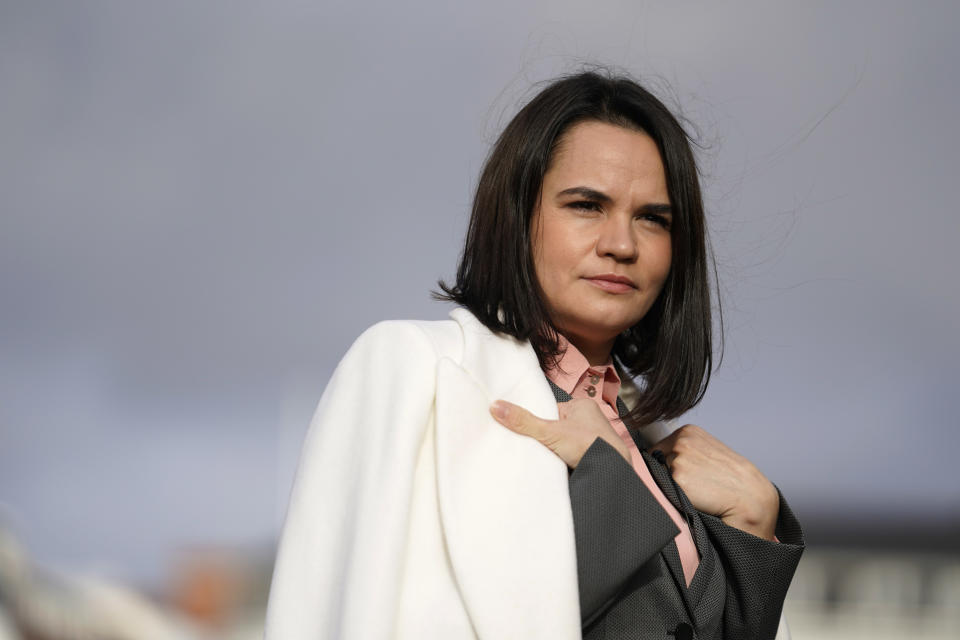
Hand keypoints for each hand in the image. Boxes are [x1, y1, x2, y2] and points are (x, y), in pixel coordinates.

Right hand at [489, 399, 630, 468]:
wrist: (612, 473)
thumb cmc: (589, 444)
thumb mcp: (550, 431)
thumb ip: (523, 421)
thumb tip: (496, 406)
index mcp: (582, 406)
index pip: (550, 410)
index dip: (536, 420)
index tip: (520, 429)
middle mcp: (589, 420)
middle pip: (555, 427)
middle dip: (544, 437)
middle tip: (527, 445)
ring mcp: (592, 439)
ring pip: (563, 443)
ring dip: (554, 451)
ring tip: (539, 457)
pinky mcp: (593, 456)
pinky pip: (571, 456)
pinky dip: (562, 461)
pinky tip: (553, 466)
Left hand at [654, 424, 778, 540]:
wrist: (749, 496)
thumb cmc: (731, 477)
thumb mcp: (708, 451)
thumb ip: (686, 449)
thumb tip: (659, 456)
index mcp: (688, 431)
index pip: (659, 448)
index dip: (668, 464)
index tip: (688, 473)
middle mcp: (680, 440)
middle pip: (656, 461)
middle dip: (667, 473)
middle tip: (696, 482)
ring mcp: (678, 458)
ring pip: (659, 476)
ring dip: (670, 485)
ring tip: (697, 489)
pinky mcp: (678, 478)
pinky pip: (665, 489)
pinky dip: (674, 495)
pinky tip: (695, 496)